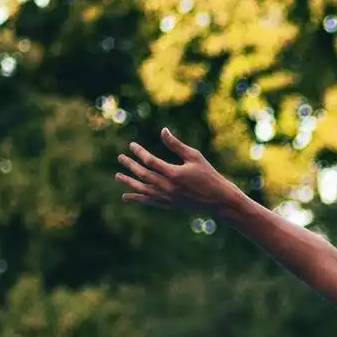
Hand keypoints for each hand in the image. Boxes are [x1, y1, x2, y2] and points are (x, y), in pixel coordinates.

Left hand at [116, 129, 239, 214]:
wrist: (219, 200)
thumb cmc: (209, 175)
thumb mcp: (194, 156)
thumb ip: (176, 145)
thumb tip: (163, 131)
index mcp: (175, 174)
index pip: (150, 161)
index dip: (139, 153)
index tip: (131, 145)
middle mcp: (169, 187)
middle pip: (143, 175)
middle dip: (130, 166)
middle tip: (120, 158)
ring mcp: (168, 198)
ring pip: (143, 190)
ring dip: (129, 183)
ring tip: (118, 176)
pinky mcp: (170, 206)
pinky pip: (149, 201)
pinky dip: (137, 198)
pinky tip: (126, 196)